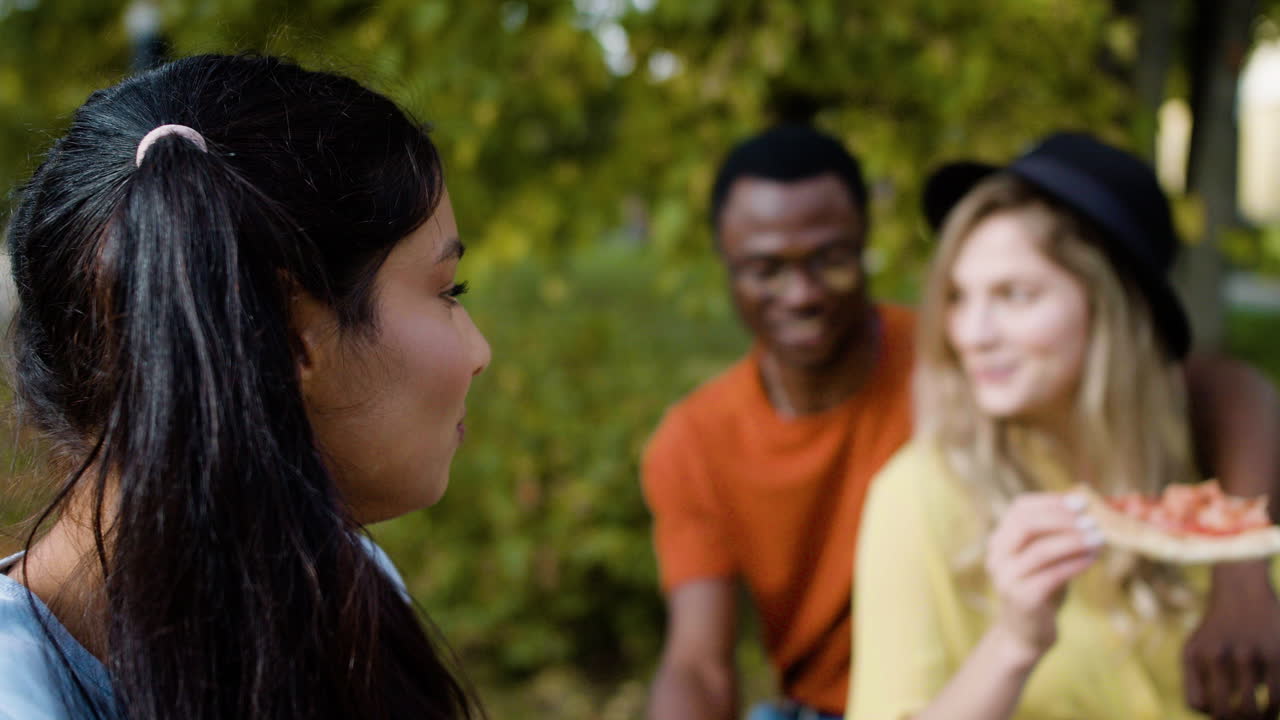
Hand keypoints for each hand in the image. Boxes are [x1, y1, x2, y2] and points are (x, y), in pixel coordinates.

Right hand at [985, 493, 1101, 659]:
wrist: (1025, 634)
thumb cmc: (1041, 590)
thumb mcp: (1046, 558)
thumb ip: (1057, 535)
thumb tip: (1087, 509)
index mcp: (1001, 540)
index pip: (1021, 508)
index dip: (1051, 502)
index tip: (1081, 501)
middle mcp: (997, 556)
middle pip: (1026, 524)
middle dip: (1062, 519)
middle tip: (1092, 519)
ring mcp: (1006, 577)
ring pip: (1040, 550)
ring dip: (1074, 541)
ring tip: (1099, 538)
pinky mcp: (1021, 598)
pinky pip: (1052, 575)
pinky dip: (1075, 564)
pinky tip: (1092, 559)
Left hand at [1184, 561, 1279, 719]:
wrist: (1242, 591)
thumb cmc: (1218, 630)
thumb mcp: (1196, 649)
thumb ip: (1198, 680)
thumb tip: (1216, 715)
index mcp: (1194, 657)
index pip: (1197, 703)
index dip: (1210, 713)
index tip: (1220, 709)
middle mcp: (1216, 656)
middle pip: (1224, 712)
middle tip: (1244, 718)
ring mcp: (1247, 655)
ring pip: (1250, 710)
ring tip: (1260, 718)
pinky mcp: (1275, 654)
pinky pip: (1276, 697)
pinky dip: (1274, 711)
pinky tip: (1273, 709)